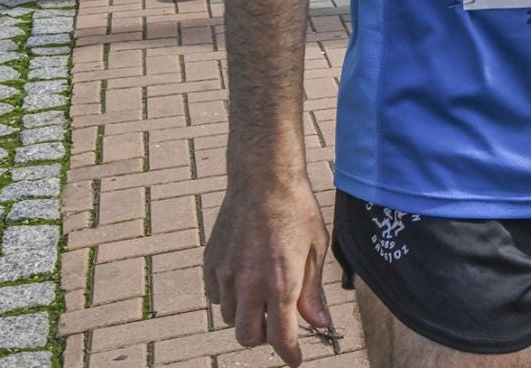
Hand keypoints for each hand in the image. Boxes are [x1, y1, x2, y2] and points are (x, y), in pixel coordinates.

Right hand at [203, 177, 334, 367]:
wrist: (263, 179)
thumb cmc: (297, 210)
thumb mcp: (316, 250)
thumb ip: (313, 292)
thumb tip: (320, 323)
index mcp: (280, 282)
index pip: (280, 337)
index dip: (289, 354)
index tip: (294, 360)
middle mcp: (249, 283)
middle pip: (247, 336)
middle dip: (263, 337)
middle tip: (277, 323)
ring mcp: (225, 274)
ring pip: (229, 318)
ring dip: (245, 315)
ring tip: (262, 292)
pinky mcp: (210, 263)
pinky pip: (215, 297)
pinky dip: (229, 297)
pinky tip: (244, 277)